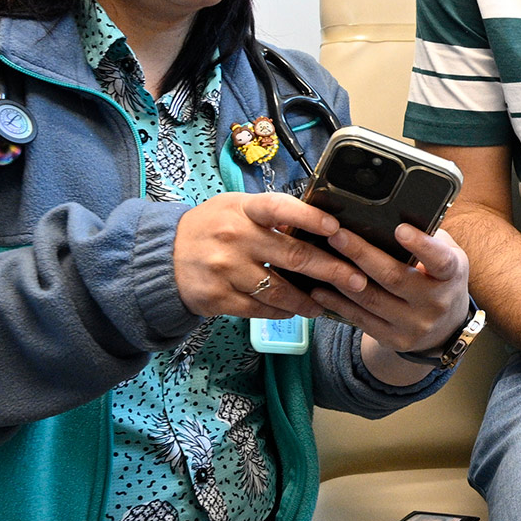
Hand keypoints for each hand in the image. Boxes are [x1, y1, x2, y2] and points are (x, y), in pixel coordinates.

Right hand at [173, 191, 362, 319]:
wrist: (163, 256)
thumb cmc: (211, 228)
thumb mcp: (236, 208)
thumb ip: (272, 215)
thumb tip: (320, 225)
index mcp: (243, 209)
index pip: (280, 208)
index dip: (310, 217)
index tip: (336, 228)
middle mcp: (235, 237)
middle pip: (292, 255)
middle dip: (331, 270)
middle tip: (357, 280)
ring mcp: (225, 269)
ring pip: (279, 290)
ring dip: (308, 301)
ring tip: (326, 305)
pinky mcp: (218, 297)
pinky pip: (260, 309)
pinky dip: (281, 312)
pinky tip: (295, 311)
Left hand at [304, 218, 474, 357]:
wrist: (445, 328)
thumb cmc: (439, 280)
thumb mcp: (447, 256)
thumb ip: (428, 237)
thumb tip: (393, 213)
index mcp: (451, 276)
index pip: (440, 260)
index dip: (421, 246)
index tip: (400, 229)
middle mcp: (435, 303)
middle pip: (393, 277)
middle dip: (362, 254)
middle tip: (337, 235)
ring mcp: (415, 325)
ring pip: (371, 299)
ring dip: (342, 278)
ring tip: (321, 257)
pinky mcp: (395, 339)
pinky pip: (361, 320)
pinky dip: (338, 303)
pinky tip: (320, 289)